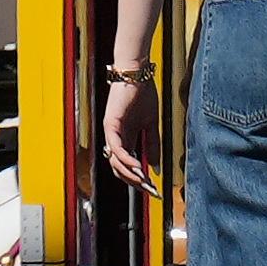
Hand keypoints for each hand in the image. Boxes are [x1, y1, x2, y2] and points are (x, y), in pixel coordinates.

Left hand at [95, 55, 169, 190]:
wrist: (137, 75)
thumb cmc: (143, 95)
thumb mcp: (151, 125)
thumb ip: (152, 146)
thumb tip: (155, 167)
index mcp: (125, 138)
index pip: (128, 166)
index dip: (139, 179)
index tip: (153, 189)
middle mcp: (115, 138)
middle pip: (120, 169)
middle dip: (135, 182)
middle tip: (150, 190)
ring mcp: (111, 132)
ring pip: (116, 162)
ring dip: (130, 175)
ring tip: (144, 182)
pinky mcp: (110, 125)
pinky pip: (117, 149)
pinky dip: (127, 160)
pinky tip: (138, 168)